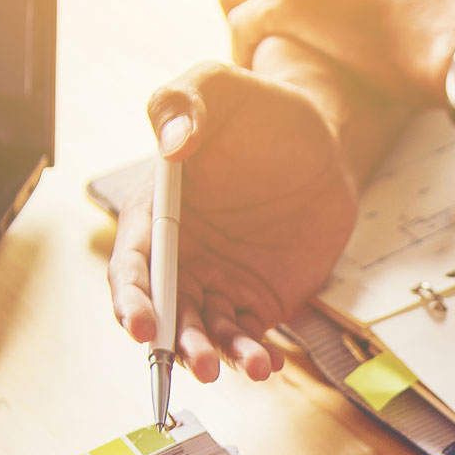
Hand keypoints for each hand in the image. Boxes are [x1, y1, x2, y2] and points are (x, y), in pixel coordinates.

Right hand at [108, 62, 360, 381]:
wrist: (322, 138)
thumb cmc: (257, 110)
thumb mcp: (217, 87)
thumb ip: (183, 102)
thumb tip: (173, 143)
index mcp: (156, 214)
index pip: (133, 265)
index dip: (132, 298)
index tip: (143, 324)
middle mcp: (182, 257)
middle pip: (167, 314)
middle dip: (177, 345)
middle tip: (199, 365)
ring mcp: (220, 281)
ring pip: (209, 332)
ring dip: (221, 355)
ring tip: (250, 366)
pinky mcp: (261, 298)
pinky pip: (251, 335)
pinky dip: (256, 354)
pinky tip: (268, 362)